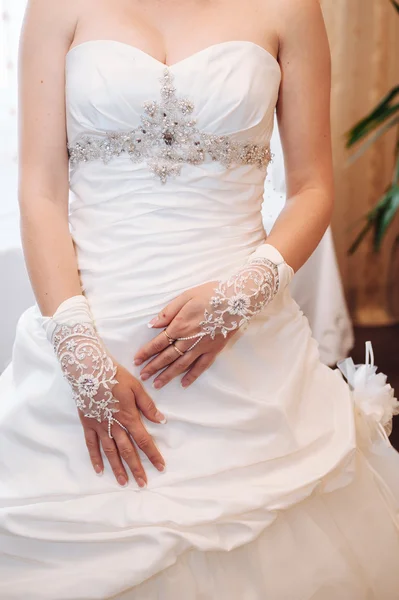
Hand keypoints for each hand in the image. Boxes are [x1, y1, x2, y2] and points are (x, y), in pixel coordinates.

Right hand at [45, 295, 166, 487]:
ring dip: (117, 468)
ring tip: (123, 482)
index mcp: (129, 416)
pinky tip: (99, 470)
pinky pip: (91, 445)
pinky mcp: (88, 424)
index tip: (160, 467)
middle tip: (142, 484)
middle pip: (127, 450)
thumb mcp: (136, 387)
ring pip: (110, 452)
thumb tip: (161, 421)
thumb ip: (148, 406)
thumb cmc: (115, 376)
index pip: (144, 440)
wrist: (88, 370)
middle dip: (136, 468)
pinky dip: (95, 458)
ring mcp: (100, 426)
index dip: (153, 454)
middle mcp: (115, 425)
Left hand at [133, 255, 280, 388]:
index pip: (158, 342)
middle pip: (167, 356)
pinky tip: (184, 383)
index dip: (146, 352)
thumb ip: (168, 312)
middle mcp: (189, 339)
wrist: (237, 300)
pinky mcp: (214, 350)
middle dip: (153, 367)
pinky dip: (192, 375)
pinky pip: (201, 366)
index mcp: (180, 325)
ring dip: (168, 375)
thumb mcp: (186, 296)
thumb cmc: (211, 294)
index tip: (137, 360)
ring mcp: (202, 347)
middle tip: (142, 376)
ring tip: (157, 384)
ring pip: (181, 364)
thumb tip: (153, 324)